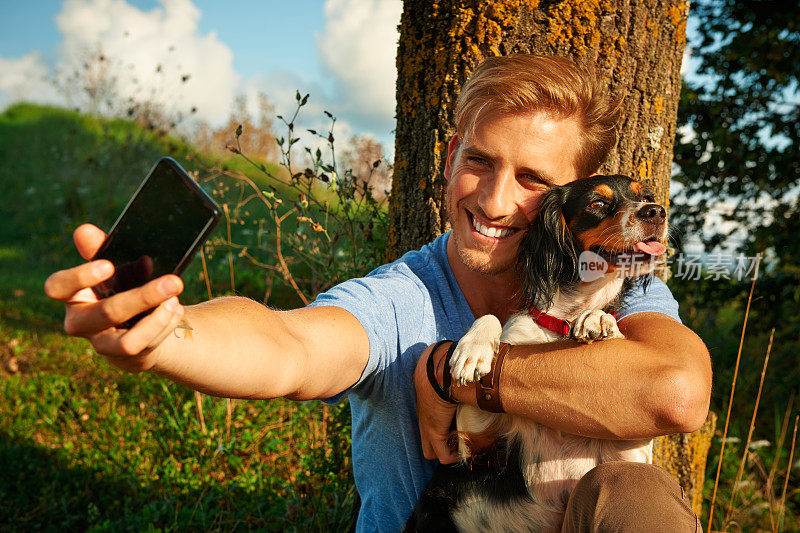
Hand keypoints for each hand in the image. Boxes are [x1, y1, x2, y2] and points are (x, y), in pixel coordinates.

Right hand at [44, 223, 185, 372]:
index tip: (108, 264)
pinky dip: (164, 326)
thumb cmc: (121, 285)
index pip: (57, 287)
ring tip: (175, 299)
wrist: (137, 322)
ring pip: (128, 340)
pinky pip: (144, 346)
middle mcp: (80, 322)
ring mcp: (101, 343)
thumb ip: (100, 249)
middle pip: (106, 313)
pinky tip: (175, 310)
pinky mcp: (123, 356)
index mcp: (71, 294)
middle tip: (173, 281)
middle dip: (144, 296)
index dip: (80, 277)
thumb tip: (83, 231)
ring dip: (159, 318)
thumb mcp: (115, 267)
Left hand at [414, 343, 458, 463]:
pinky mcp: (434, 432)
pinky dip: (453, 457)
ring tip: (461, 448)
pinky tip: (464, 451)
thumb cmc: (445, 370)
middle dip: (440, 447)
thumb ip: (458, 377)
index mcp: (427, 407)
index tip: (457, 430)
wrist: (439, 371)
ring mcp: (427, 427)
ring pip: (430, 452)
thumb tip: (476, 369)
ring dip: (446, 452)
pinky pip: (442, 456)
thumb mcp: (450, 376)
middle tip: (457, 444)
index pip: (430, 426)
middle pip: (426, 444)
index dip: (442, 432)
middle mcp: (424, 419)